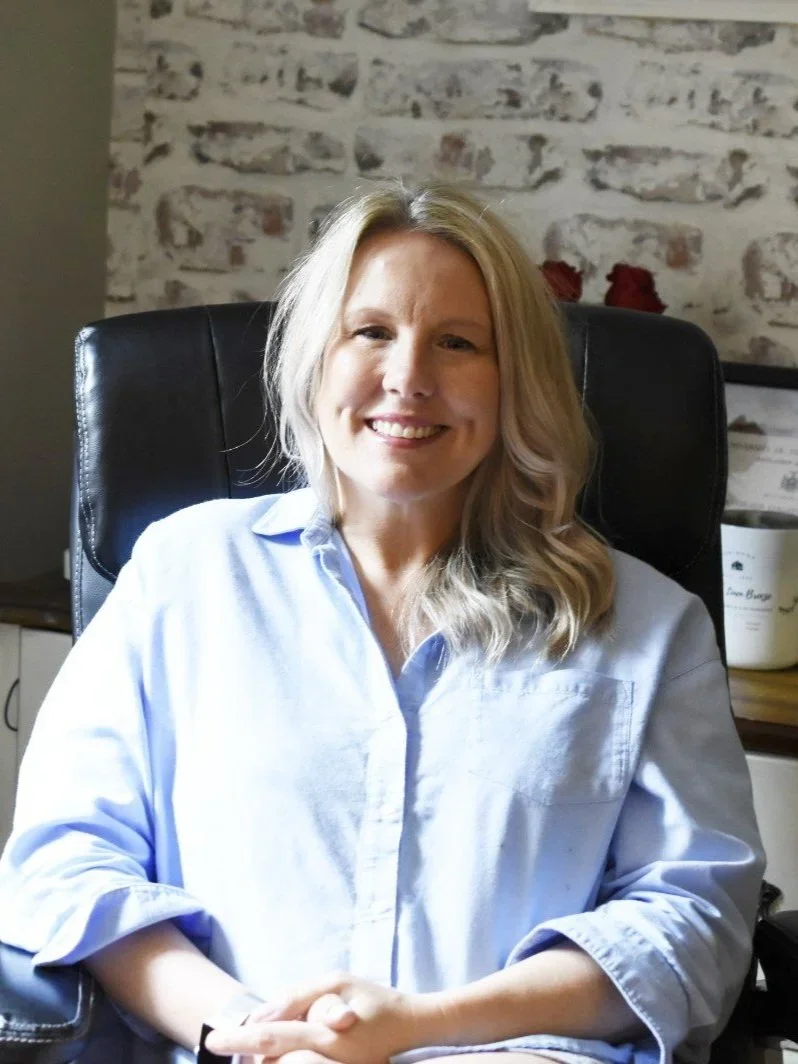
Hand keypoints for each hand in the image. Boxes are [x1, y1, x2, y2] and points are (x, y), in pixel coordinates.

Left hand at [204, 971, 430, 1063]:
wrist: (410, 1027)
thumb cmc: (373, 1000)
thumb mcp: (337, 982)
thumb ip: (299, 995)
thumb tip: (264, 1014)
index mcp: (326, 1035)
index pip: (272, 1038)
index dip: (240, 1040)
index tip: (213, 1039)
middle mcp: (328, 1061)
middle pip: (272, 1063)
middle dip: (246, 1053)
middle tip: (228, 1042)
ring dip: (265, 1059)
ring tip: (254, 1046)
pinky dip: (284, 1062)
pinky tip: (278, 1054)